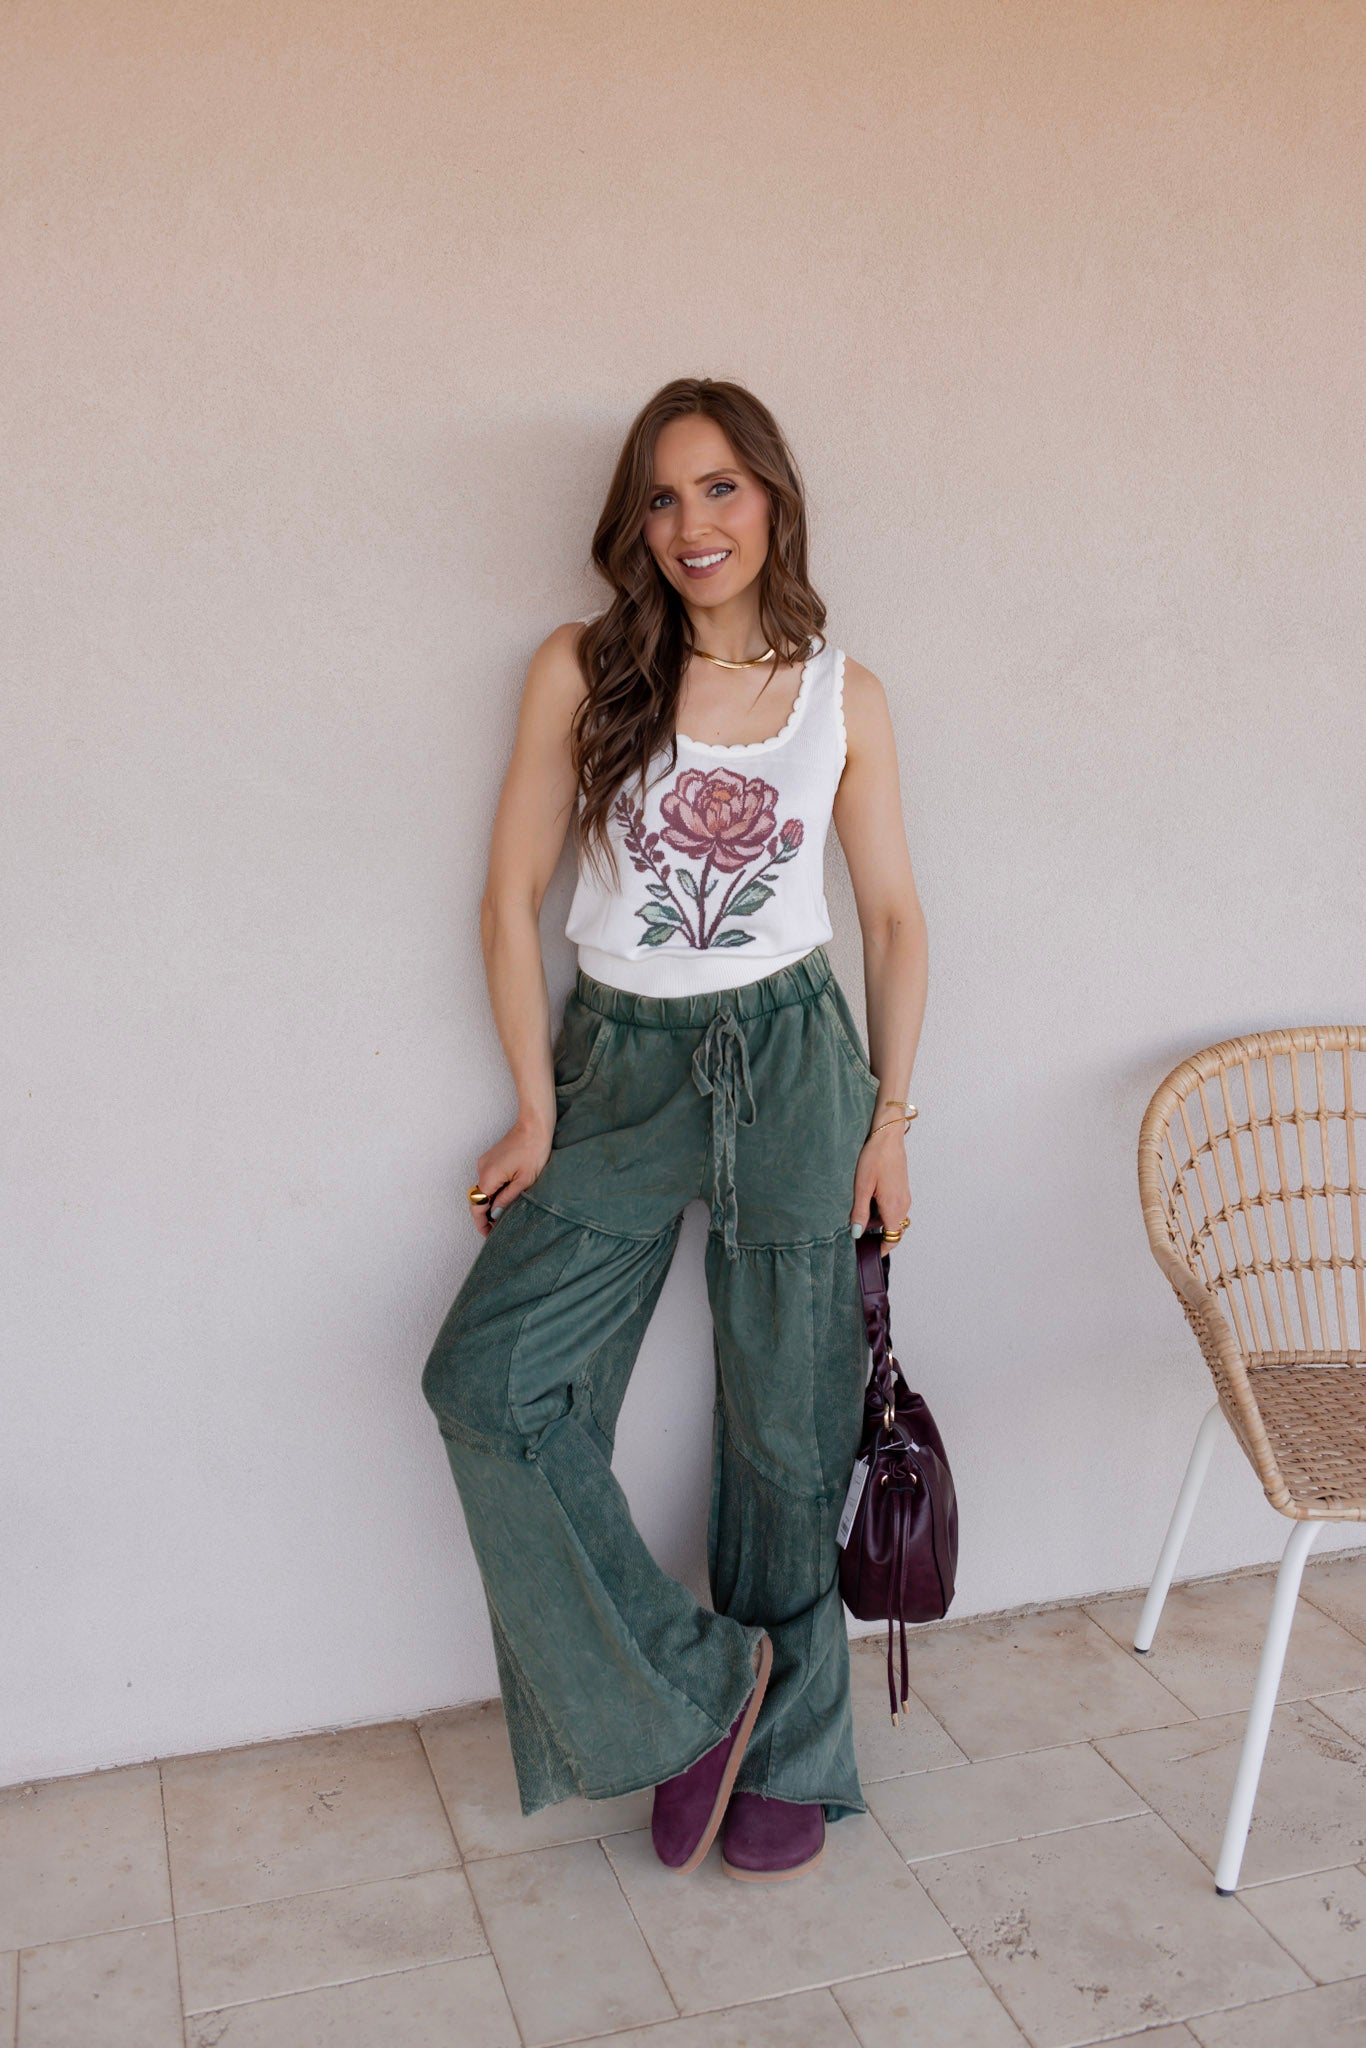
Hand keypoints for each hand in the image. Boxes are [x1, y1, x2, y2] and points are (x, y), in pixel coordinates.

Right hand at [468, 1111, 552, 1237]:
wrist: (534, 1125)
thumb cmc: (533, 1150)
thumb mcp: (524, 1181)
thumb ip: (508, 1199)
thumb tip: (496, 1213)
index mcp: (489, 1177)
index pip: (477, 1206)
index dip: (481, 1223)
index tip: (488, 1234)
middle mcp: (482, 1169)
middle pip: (479, 1198)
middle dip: (487, 1213)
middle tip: (499, 1227)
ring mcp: (485, 1162)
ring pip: (485, 1188)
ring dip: (492, 1201)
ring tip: (506, 1212)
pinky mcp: (491, 1158)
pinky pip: (489, 1179)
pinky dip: (495, 1189)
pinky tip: (508, 1194)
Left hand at [849, 1124, 911, 1239]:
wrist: (887, 1136)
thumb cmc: (875, 1158)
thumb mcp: (862, 1187)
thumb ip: (860, 1213)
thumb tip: (857, 1234)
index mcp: (894, 1207)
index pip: (892, 1238)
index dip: (881, 1248)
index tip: (867, 1252)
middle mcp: (903, 1204)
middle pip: (894, 1231)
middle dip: (878, 1236)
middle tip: (859, 1235)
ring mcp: (905, 1196)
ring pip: (894, 1219)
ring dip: (880, 1223)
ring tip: (860, 1217)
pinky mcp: (903, 1189)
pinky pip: (895, 1209)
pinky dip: (884, 1212)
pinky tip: (869, 1201)